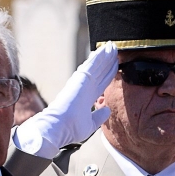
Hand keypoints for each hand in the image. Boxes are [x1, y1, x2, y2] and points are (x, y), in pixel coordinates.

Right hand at [14, 42, 117, 158]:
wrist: (59, 128)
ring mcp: (82, 82)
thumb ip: (99, 116)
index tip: (115, 65)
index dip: (108, 73)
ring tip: (113, 46)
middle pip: (100, 71)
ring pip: (96, 65)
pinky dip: (99, 57)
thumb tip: (107, 110)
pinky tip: (105, 49)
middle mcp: (85, 88)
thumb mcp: (90, 124)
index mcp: (87, 97)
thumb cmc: (70, 129)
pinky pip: (92, 65)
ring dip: (105, 56)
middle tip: (115, 50)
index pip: (101, 82)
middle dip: (108, 61)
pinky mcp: (81, 79)